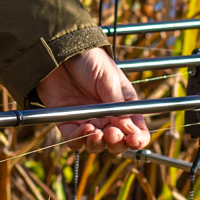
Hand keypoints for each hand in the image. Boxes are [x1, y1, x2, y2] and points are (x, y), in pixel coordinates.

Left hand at [36, 48, 150, 152]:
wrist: (61, 53)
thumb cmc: (90, 61)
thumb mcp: (109, 80)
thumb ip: (118, 106)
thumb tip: (131, 131)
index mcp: (124, 107)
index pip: (136, 131)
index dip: (137, 140)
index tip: (134, 140)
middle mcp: (107, 117)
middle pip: (116, 143)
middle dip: (116, 143)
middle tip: (111, 134)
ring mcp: (87, 121)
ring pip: (96, 146)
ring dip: (98, 144)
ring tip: (96, 133)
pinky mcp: (67, 122)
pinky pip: (74, 139)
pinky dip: (79, 139)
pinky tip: (84, 128)